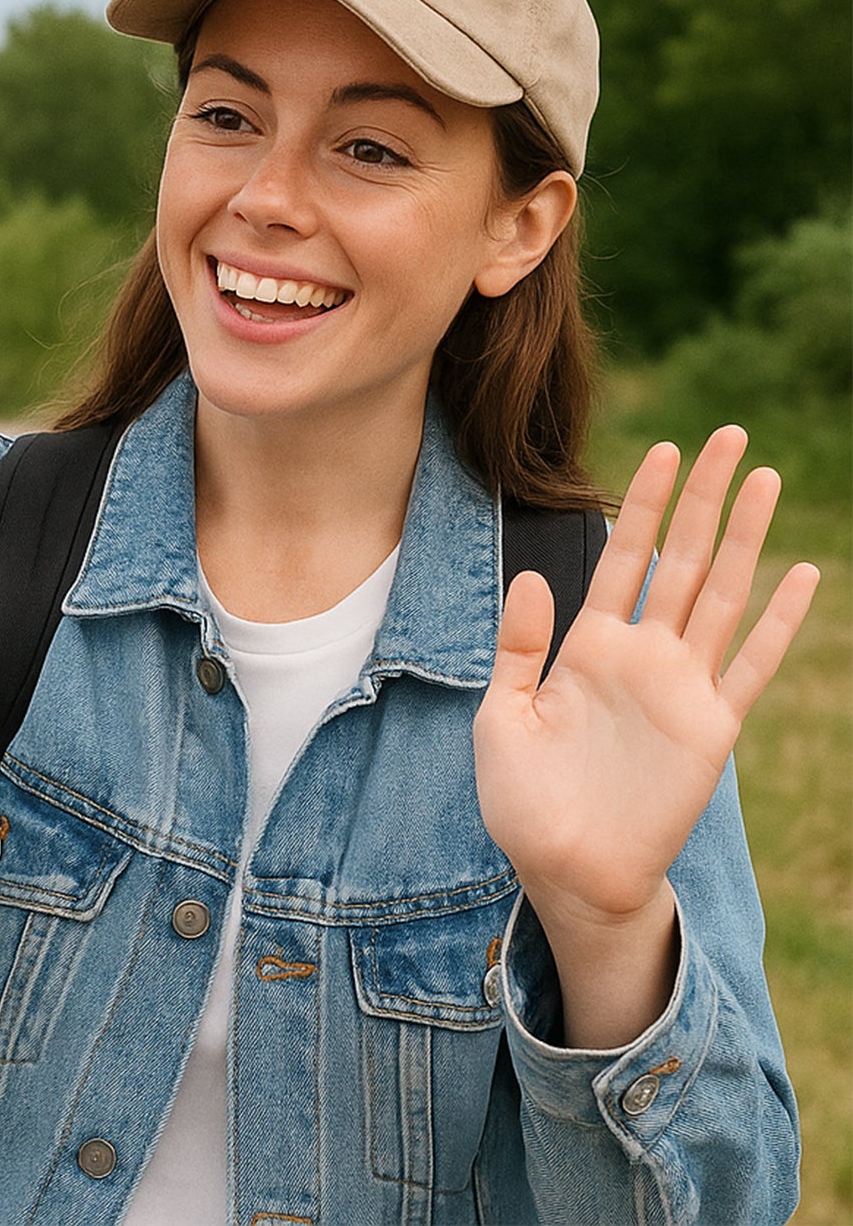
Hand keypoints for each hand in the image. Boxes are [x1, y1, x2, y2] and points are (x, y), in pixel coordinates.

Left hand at [476, 427, 818, 930]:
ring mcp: (681, 687)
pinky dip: (779, 622)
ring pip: (722, 593)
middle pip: (681, 556)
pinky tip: (804, 576)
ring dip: (745, 538)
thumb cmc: (523, 799)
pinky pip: (752, 665)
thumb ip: (518, 645)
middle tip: (728, 434)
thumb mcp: (501, 715)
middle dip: (703, 497)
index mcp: (587, 645)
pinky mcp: (712, 728)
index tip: (662, 449)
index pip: (623, 555)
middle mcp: (641, 654)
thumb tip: (532, 574)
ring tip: (763, 479)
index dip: (643, 502)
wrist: (562, 871)